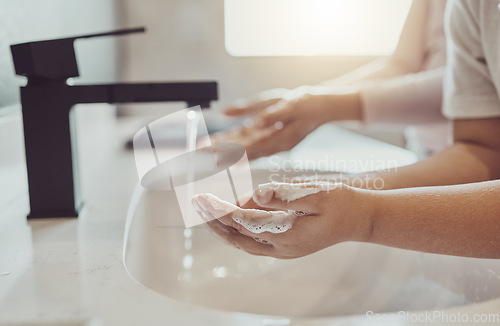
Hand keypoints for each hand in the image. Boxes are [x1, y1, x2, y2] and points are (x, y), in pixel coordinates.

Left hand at [192, 182, 373, 258]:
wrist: (358, 219)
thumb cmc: (340, 202)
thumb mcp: (316, 192)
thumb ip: (285, 194)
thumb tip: (256, 194)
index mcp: (288, 233)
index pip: (243, 221)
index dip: (220, 209)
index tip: (203, 198)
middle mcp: (281, 247)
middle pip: (237, 235)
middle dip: (214, 219)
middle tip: (196, 203)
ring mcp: (283, 250)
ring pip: (242, 242)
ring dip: (222, 228)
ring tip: (205, 213)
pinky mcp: (285, 247)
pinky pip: (252, 243)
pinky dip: (236, 233)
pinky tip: (228, 224)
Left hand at [212, 93, 333, 159]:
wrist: (325, 107)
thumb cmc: (308, 103)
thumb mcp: (286, 103)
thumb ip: (263, 111)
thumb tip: (233, 112)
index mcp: (279, 139)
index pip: (247, 147)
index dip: (227, 149)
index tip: (209, 151)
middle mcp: (274, 145)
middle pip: (242, 150)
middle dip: (220, 151)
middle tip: (198, 153)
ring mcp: (273, 143)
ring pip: (244, 147)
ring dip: (224, 148)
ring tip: (204, 148)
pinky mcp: (272, 137)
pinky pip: (250, 142)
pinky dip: (235, 143)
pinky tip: (222, 143)